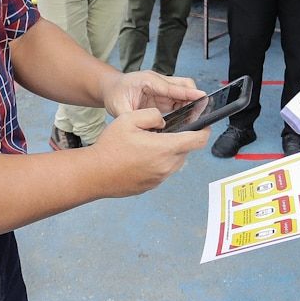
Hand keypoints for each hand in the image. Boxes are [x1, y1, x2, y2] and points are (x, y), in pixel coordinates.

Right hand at [88, 108, 209, 196]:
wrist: (94, 175)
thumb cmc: (110, 147)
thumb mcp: (128, 119)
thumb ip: (152, 115)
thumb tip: (163, 120)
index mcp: (165, 148)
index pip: (198, 140)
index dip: (205, 130)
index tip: (204, 123)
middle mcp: (167, 165)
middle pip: (186, 150)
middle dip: (182, 139)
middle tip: (168, 130)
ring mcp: (160, 178)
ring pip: (175, 161)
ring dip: (170, 151)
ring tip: (151, 142)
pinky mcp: (152, 185)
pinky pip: (164, 170)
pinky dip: (160, 162)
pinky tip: (143, 156)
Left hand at [103, 70, 203, 116]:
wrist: (111, 88)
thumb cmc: (115, 95)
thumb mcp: (119, 107)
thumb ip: (132, 117)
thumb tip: (146, 128)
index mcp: (148, 81)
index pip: (172, 87)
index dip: (188, 93)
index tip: (202, 97)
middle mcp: (158, 81)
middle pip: (184, 84)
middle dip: (193, 96)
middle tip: (199, 112)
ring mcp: (161, 88)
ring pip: (183, 92)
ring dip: (190, 103)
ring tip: (194, 118)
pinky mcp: (163, 95)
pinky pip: (178, 99)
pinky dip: (184, 107)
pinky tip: (185, 118)